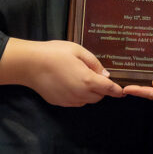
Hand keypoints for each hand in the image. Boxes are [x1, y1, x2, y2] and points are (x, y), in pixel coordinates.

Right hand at [0, 38, 123, 106]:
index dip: (117, 91)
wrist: (29, 64)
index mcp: (88, 81)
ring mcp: (69, 101)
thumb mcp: (78, 51)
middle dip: (102, 89)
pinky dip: (78, 95)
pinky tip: (69, 83)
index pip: (109, 89)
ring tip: (80, 77)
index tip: (123, 92)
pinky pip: (75, 101)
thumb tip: (105, 75)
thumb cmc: (54, 53)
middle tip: (95, 76)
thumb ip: (95, 64)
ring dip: (89, 93)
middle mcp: (80, 94)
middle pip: (99, 97)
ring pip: (87, 100)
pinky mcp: (60, 103)